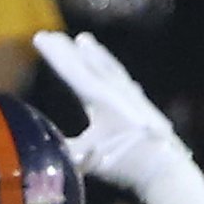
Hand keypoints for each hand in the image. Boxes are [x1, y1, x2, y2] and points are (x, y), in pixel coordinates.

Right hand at [31, 30, 189, 197]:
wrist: (166, 169)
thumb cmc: (126, 164)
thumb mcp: (90, 160)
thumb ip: (65, 150)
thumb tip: (37, 147)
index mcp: (102, 100)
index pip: (73, 72)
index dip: (55, 55)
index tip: (39, 36)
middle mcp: (118, 92)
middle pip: (89, 64)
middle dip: (68, 50)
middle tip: (51, 35)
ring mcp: (132, 96)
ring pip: (109, 67)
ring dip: (95, 53)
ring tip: (84, 40)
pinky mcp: (142, 105)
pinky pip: (121, 78)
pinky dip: (111, 68)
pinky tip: (110, 70)